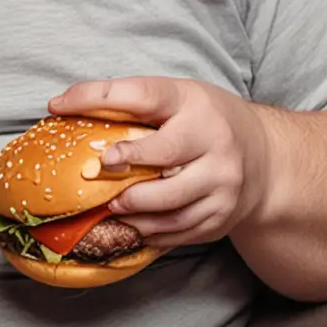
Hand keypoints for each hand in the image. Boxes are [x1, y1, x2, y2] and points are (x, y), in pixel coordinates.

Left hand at [48, 77, 271, 247]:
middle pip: (161, 155)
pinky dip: (148, 230)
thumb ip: (134, 105)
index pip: (141, 96)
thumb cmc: (207, 123)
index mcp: (195, 104)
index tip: (59, 106)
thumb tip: (64, 109)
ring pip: (166, 203)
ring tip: (110, 205)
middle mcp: (214, 142)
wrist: (267, 160)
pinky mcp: (220, 216)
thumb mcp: (179, 99)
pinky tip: (131, 224)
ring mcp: (222, 183)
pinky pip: (176, 230)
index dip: (95, 98)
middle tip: (97, 170)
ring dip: (130, 207)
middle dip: (124, 163)